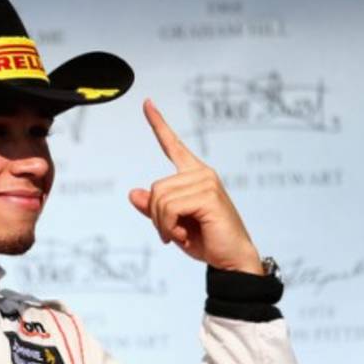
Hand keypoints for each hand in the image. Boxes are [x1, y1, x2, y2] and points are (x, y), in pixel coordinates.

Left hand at [128, 99, 262, 274]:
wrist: (231, 260)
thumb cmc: (206, 241)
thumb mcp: (172, 224)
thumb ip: (153, 209)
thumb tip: (132, 193)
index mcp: (194, 176)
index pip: (172, 145)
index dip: (158, 124)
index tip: (146, 103)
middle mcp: (201, 173)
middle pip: (155, 188)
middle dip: (156, 216)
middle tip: (171, 233)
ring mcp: (206, 181)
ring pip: (159, 199)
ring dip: (163, 224)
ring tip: (180, 234)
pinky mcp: (207, 195)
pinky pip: (168, 208)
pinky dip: (169, 226)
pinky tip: (185, 235)